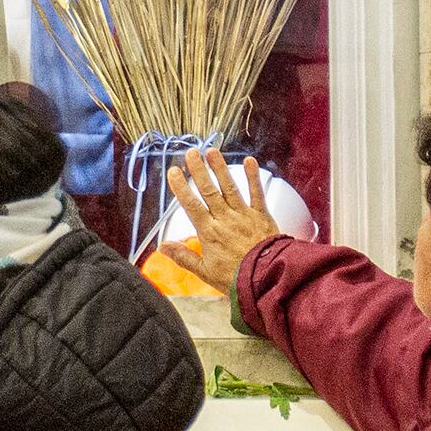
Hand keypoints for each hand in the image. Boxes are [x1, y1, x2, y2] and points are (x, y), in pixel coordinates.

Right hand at [160, 148, 284, 297]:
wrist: (267, 279)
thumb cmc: (236, 278)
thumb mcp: (205, 272)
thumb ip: (183, 257)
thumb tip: (163, 247)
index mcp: (209, 232)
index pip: (191, 205)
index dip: (181, 187)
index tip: (174, 172)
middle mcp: (225, 219)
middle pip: (209, 191)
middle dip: (199, 171)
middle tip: (191, 153)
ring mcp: (244, 215)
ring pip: (229, 188)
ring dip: (220, 168)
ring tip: (212, 151)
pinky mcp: (261, 215)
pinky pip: (256, 193)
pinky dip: (253, 177)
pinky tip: (249, 161)